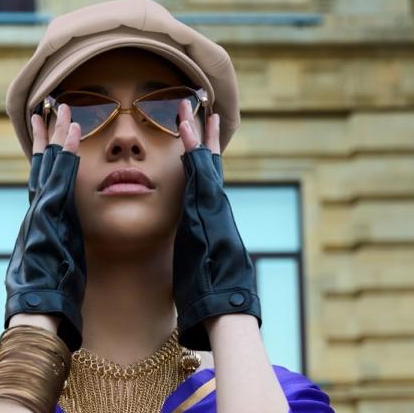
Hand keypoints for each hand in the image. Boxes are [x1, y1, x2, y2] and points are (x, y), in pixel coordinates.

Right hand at [4, 103, 86, 351]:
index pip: (42, 186)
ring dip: (57, 135)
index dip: (45, 162)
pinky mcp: (50, 214)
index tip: (46, 139)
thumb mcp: (56, 273)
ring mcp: (41, 212)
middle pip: (41, 167)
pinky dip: (66, 152)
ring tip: (63, 107)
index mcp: (40, 227)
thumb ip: (58, 259)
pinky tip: (74, 131)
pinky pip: (61, 176)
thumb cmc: (48, 300)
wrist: (36, 309)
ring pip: (50, 165)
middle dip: (45, 138)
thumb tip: (57, 260)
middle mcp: (37, 214)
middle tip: (47, 108)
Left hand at [173, 100, 261, 352]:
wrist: (227, 305)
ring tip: (187, 108)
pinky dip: (194, 150)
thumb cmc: (210, 296)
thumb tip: (195, 263)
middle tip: (196, 107)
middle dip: (201, 138)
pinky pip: (199, 174)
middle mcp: (214, 210)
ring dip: (196, 135)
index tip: (195, 137)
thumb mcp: (196, 270)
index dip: (200, 160)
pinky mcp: (210, 211)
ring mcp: (214, 208)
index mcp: (208, 223)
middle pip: (207, 166)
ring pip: (204, 164)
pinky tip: (186, 130)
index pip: (204, 184)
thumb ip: (194, 257)